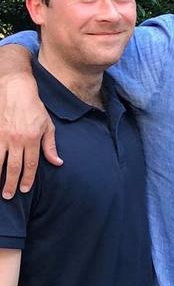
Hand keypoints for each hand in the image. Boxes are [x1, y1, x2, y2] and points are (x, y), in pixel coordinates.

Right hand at [0, 75, 61, 199]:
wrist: (15, 89)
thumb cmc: (34, 108)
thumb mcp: (47, 125)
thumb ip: (50, 146)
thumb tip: (57, 162)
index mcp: (32, 139)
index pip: (30, 165)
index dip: (28, 179)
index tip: (25, 189)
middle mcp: (16, 140)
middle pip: (13, 167)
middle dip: (11, 183)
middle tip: (8, 195)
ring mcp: (2, 136)